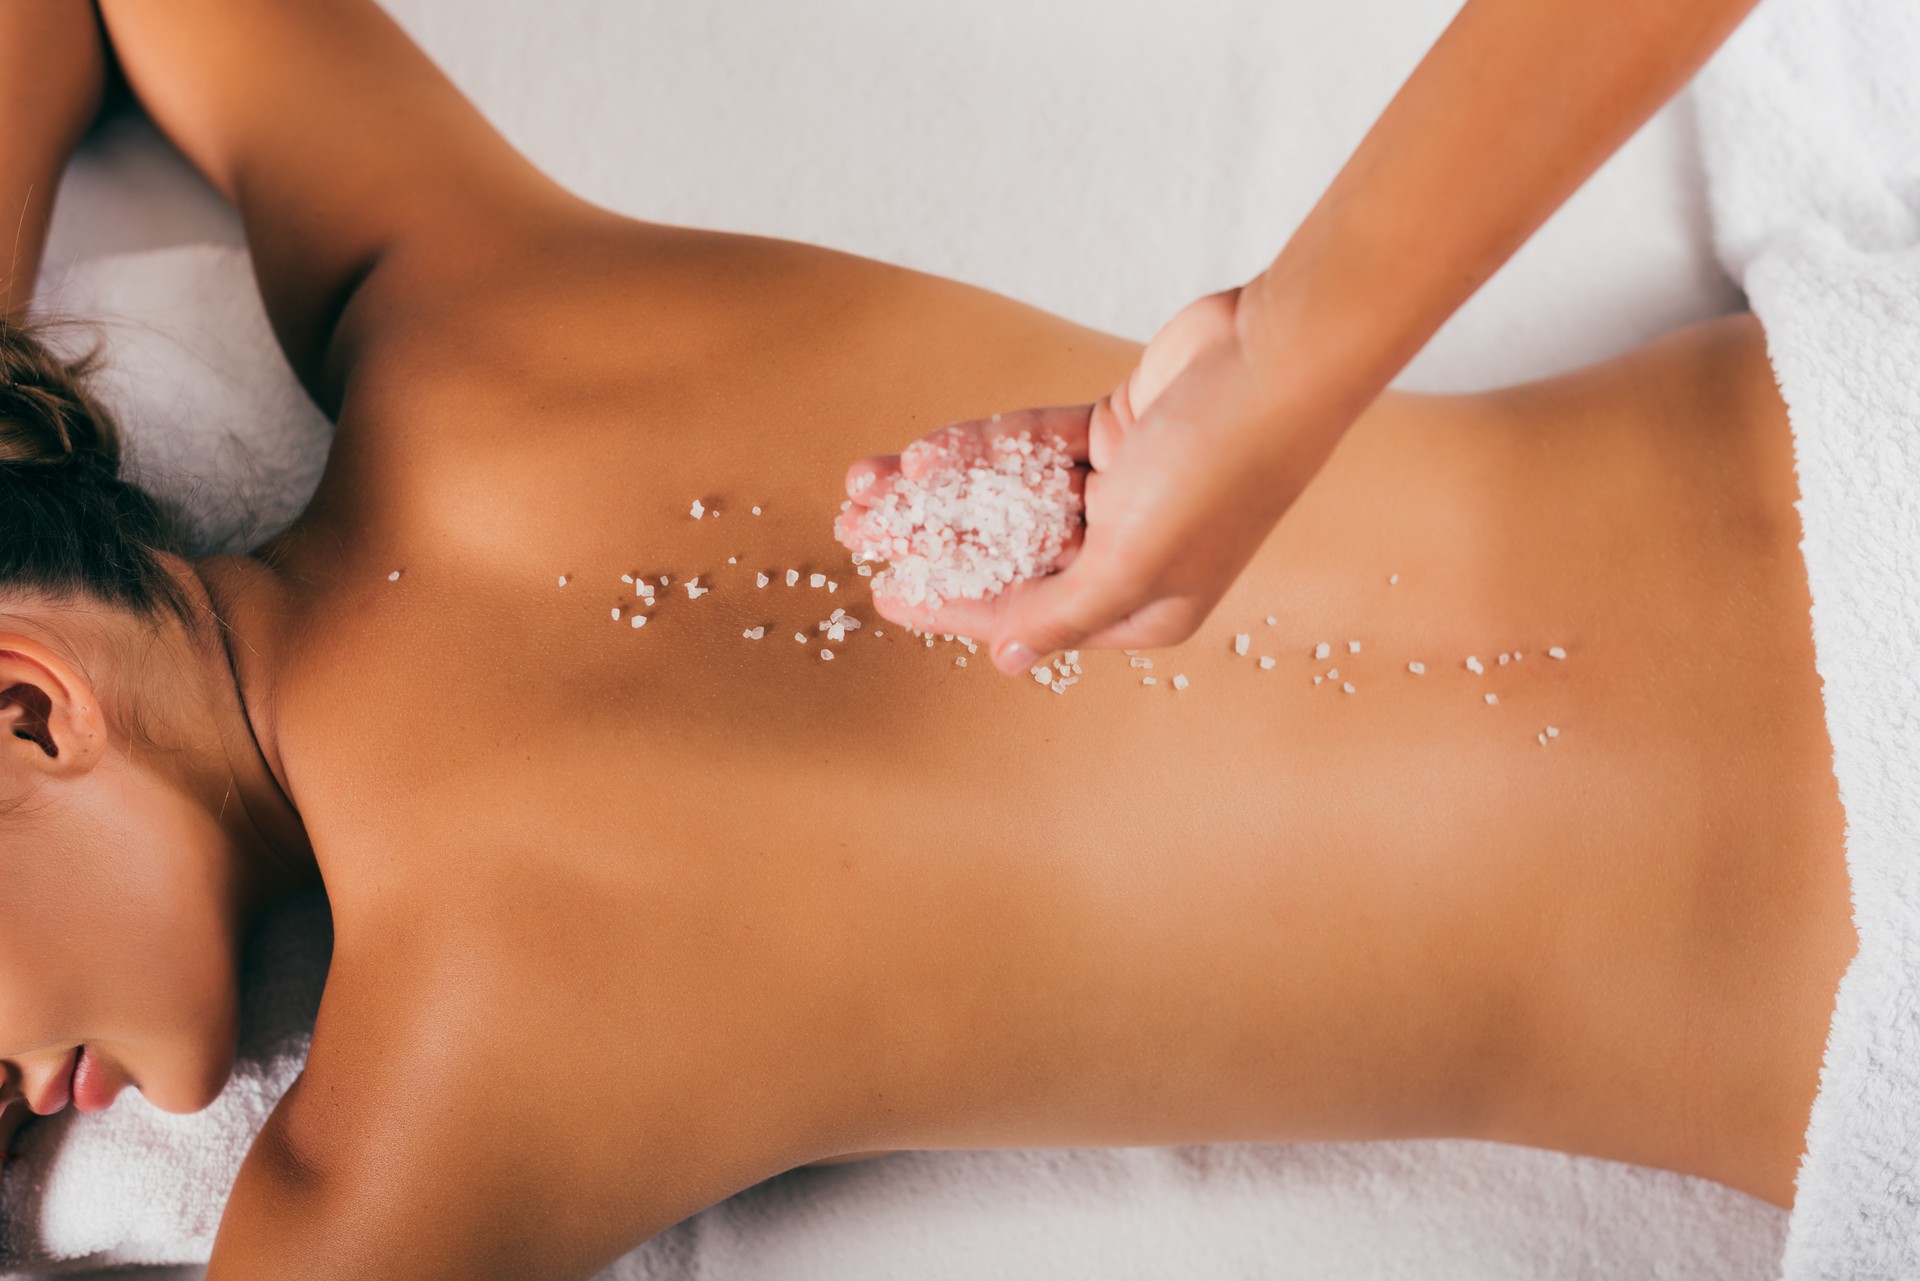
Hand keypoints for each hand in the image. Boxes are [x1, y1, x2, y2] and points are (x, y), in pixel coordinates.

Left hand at [839, 285, 1348, 673]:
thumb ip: (1062, 612)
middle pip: (1010, 555)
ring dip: (940, 491)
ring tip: (867, 486)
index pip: (1030, 615)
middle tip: (856, 530)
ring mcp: (1124, 489)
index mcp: (1148, 606)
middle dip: (931, 543)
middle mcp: (1132, 554)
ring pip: (1010, 496)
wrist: (1275, 359)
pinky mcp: (1114, 430)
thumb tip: (1005, 658)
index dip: (952, 608)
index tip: (885, 596)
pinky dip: (981, 448)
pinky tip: (923, 453)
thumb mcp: (1133, 562)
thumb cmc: (1218, 473)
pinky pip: (1031, 446)